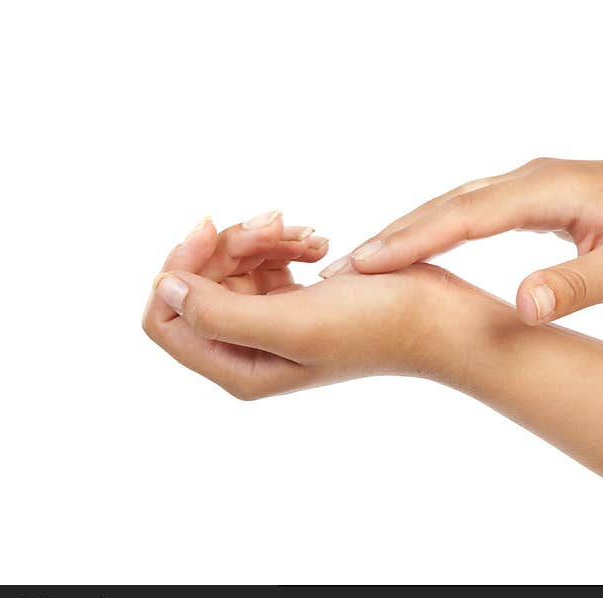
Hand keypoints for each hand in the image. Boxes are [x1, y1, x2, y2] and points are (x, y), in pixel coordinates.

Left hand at [143, 213, 484, 398]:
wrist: (437, 317)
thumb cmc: (376, 327)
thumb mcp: (294, 324)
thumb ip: (220, 314)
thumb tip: (166, 288)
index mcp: (239, 367)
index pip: (165, 318)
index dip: (179, 269)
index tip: (213, 232)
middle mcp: (247, 349)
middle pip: (198, 282)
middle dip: (230, 244)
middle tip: (278, 226)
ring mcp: (269, 323)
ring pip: (230, 264)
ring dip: (262, 237)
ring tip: (309, 237)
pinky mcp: (292, 299)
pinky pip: (262, 259)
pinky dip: (284, 241)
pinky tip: (318, 243)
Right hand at [329, 158, 602, 323]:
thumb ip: (574, 286)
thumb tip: (522, 308)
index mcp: (546, 190)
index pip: (463, 216)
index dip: (412, 241)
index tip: (364, 263)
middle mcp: (529, 179)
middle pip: (445, 206)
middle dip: (392, 236)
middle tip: (337, 269)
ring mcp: (529, 184)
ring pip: (452, 206)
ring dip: (407, 232)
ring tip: (361, 263)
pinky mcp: (533, 197)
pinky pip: (470, 212)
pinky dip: (435, 230)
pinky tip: (415, 250)